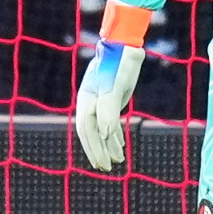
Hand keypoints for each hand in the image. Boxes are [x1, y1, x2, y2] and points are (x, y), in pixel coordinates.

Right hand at [73, 28, 144, 170]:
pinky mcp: (110, 99)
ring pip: (100, 129)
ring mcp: (100, 101)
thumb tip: (105, 135)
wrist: (125, 45)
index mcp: (87, 99)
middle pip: (91, 132)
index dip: (94, 148)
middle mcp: (90, 101)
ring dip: (108, 146)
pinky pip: (109, 122)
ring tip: (118, 161)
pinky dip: (114, 135)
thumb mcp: (114, 87)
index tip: (102, 163)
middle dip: (99, 151)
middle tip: (107, 168)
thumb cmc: (119, 64)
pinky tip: (120, 145)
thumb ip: (108, 110)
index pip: (87, 129)